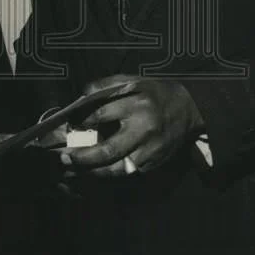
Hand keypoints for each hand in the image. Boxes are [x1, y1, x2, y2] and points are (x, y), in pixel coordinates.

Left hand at [60, 74, 204, 176]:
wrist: (189, 109)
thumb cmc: (155, 93)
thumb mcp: (133, 81)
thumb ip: (106, 85)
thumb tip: (81, 96)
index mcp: (137, 104)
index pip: (102, 115)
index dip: (83, 121)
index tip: (69, 125)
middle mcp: (144, 129)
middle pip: (109, 150)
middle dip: (84, 157)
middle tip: (65, 158)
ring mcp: (150, 149)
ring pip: (118, 167)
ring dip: (93, 172)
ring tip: (73, 170)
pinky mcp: (154, 162)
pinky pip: (128, 171)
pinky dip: (110, 173)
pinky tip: (94, 172)